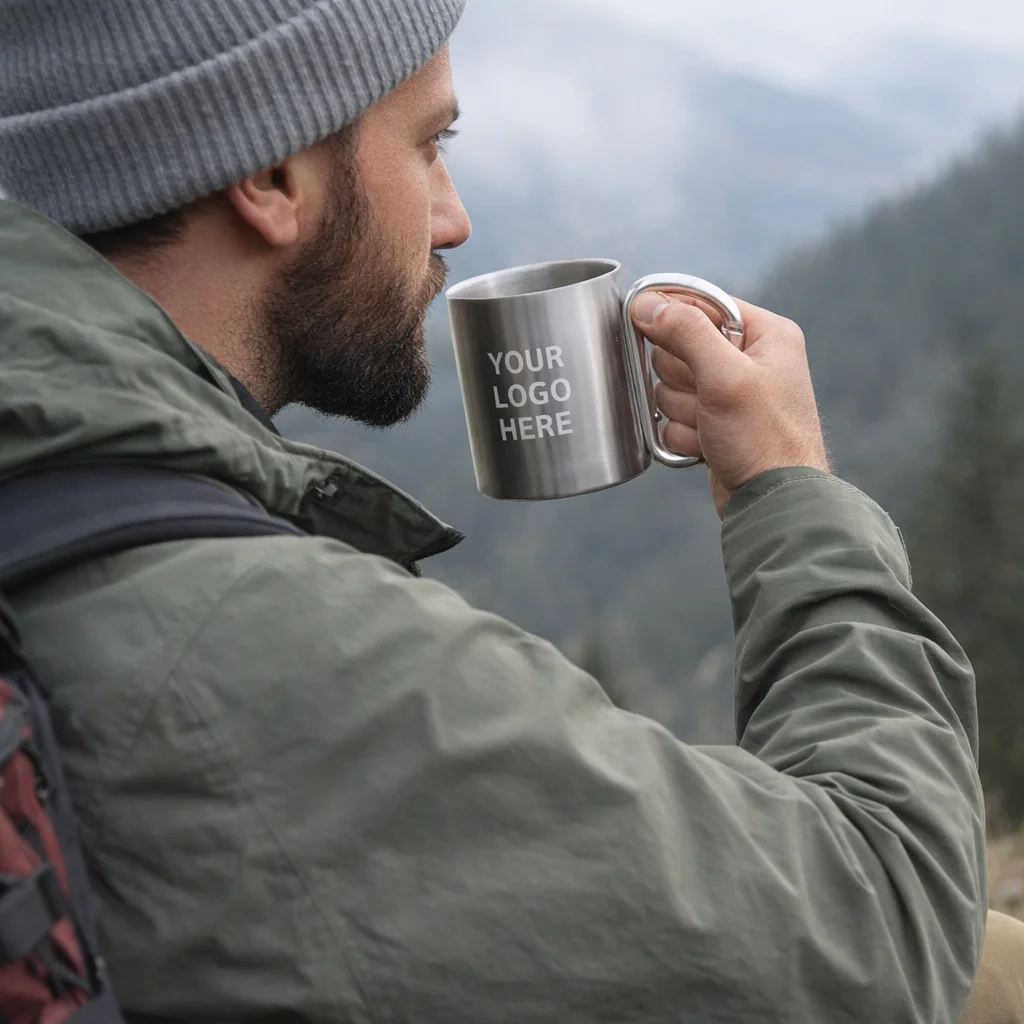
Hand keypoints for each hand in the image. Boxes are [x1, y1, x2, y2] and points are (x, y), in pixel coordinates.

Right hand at [631, 291, 830, 516]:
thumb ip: (686, 332)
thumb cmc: (764, 439)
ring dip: (682, 412)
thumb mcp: (726, 377)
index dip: (673, 318)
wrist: (773, 502)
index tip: (644, 325)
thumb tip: (647, 303)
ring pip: (670, 387)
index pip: (701, 305)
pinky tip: (708, 446)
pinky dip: (684, 435)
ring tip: (711, 428)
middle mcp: (748, 360)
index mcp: (764, 335)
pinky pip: (673, 418)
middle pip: (677, 348)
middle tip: (705, 397)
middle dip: (682, 380)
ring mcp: (728, 395)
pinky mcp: (713, 424)